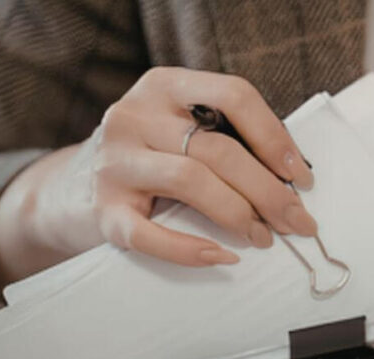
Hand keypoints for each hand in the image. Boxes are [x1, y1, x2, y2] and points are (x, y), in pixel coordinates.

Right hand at [0, 67, 315, 288]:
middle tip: (297, 221)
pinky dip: (193, 251)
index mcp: (164, 86)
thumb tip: (293, 178)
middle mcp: (134, 116)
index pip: (234, 95)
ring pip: (192, 182)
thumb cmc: (148, 160)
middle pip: (219, 149)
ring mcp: (114, 163)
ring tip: (264, 238)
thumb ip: (224, 137)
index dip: (275, 138)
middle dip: (269, 191)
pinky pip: (153, 235)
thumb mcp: (179, 130)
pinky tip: (223, 257)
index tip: (302, 177)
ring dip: (240, 215)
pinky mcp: (104, 211)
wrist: (71, 192)